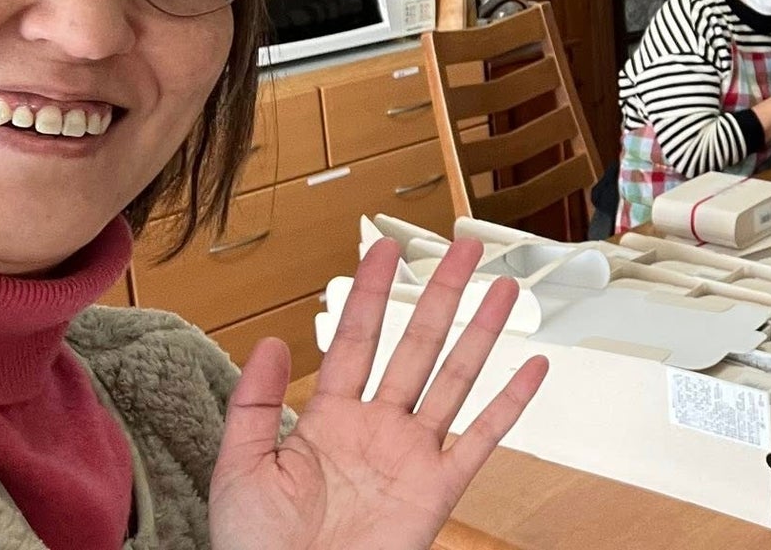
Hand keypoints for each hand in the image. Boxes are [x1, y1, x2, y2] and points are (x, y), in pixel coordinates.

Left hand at [210, 238, 547, 549]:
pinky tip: (532, 370)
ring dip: (481, 332)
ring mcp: (413, 454)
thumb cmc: (259, 547)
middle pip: (417, 345)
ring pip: (455, 378)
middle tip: (463, 250)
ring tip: (502, 289)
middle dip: (440, 293)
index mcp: (329, 418)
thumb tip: (268, 342)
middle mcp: (378, 427)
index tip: (385, 250)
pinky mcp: (439, 488)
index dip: (372, 293)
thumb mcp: (239, 467)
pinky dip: (511, 404)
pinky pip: (483, 439)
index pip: (355, 339)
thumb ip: (254, 403)